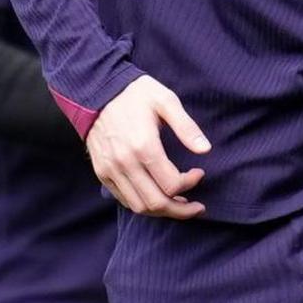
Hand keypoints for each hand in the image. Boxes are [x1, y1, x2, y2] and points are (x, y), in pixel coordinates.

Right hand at [89, 76, 210, 217]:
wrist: (96, 90)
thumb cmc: (135, 94)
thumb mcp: (165, 101)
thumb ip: (186, 127)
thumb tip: (205, 150)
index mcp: (144, 146)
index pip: (172, 184)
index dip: (190, 184)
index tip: (199, 173)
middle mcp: (125, 163)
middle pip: (157, 203)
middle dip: (181, 210)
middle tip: (196, 206)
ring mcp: (110, 170)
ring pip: (139, 207)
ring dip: (162, 211)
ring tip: (178, 204)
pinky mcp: (102, 172)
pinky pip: (123, 200)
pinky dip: (143, 205)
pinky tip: (156, 197)